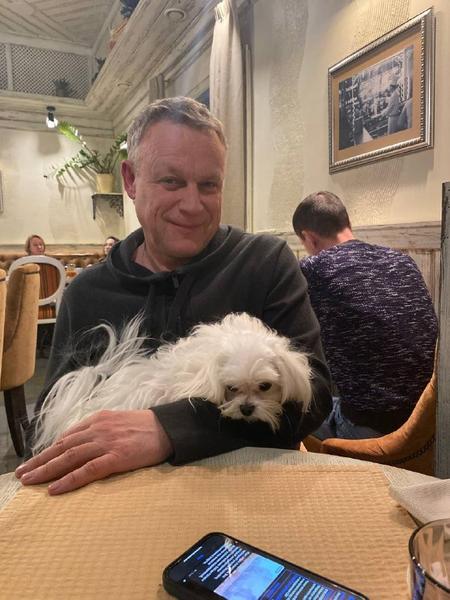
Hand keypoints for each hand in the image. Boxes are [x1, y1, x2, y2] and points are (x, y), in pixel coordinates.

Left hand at [15, 410, 172, 494]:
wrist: (168, 428)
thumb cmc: (144, 427)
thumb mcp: (117, 421)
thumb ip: (98, 429)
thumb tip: (78, 442)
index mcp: (97, 420)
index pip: (66, 437)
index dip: (48, 451)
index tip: (34, 462)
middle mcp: (97, 429)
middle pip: (62, 447)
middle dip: (39, 460)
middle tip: (21, 474)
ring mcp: (106, 443)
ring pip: (69, 457)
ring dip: (47, 470)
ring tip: (30, 481)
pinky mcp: (116, 457)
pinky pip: (88, 470)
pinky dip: (69, 479)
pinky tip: (55, 488)